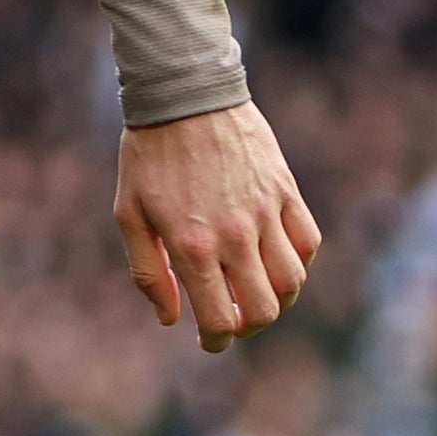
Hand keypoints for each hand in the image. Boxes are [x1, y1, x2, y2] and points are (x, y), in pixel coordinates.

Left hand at [118, 100, 321, 352]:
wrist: (183, 94)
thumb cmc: (148, 155)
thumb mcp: (128, 214)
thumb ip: (147, 272)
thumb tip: (171, 319)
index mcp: (192, 246)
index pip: (220, 319)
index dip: (216, 341)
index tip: (211, 341)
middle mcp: (234, 235)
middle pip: (265, 309)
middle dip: (249, 325)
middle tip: (233, 318)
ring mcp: (265, 212)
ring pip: (293, 281)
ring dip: (277, 298)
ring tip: (255, 290)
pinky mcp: (285, 189)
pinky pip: (308, 241)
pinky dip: (298, 261)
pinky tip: (276, 258)